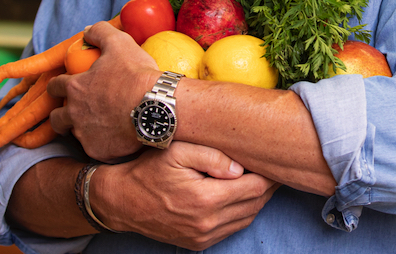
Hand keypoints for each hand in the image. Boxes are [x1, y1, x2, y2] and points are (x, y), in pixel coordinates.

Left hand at [48, 20, 158, 160]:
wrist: (156, 105)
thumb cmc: (136, 73)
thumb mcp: (119, 42)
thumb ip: (99, 32)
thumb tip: (87, 30)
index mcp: (76, 87)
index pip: (54, 87)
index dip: (57, 86)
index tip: (63, 87)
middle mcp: (75, 113)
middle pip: (56, 118)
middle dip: (60, 115)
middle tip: (72, 112)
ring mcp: (86, 134)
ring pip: (74, 134)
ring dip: (80, 129)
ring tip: (95, 125)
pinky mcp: (99, 151)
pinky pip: (94, 148)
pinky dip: (100, 143)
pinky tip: (112, 137)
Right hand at [92, 142, 279, 249]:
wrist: (121, 201)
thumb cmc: (148, 170)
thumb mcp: (177, 152)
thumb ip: (211, 156)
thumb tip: (240, 167)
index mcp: (206, 199)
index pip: (254, 187)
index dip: (269, 172)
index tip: (274, 157)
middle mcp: (208, 223)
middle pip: (255, 204)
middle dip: (267, 185)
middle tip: (273, 165)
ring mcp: (203, 236)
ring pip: (247, 218)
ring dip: (257, 199)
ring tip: (261, 177)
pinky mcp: (198, 243)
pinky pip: (232, 229)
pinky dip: (242, 212)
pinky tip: (241, 194)